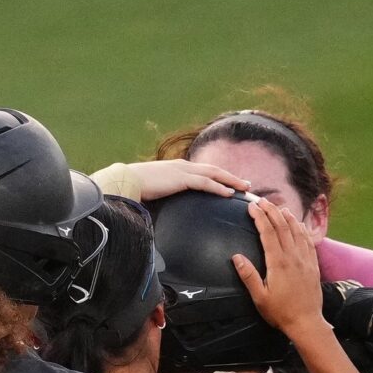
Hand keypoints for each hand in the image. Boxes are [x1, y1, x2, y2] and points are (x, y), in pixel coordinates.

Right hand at [106, 158, 241, 203]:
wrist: (126, 180)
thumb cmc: (136, 188)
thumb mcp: (154, 190)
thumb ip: (164, 194)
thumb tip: (166, 206)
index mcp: (178, 168)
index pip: (203, 171)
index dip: (219, 177)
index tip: (231, 183)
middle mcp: (184, 166)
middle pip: (214, 170)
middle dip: (231, 177)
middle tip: (246, 184)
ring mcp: (183, 170)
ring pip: (214, 174)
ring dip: (231, 180)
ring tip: (245, 188)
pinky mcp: (181, 178)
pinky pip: (205, 182)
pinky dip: (219, 187)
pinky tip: (229, 193)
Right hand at [231, 196, 325, 337]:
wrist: (306, 322)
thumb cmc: (280, 312)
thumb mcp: (260, 297)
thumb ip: (249, 276)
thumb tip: (236, 257)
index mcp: (278, 263)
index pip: (267, 232)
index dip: (259, 217)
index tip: (251, 206)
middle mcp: (293, 256)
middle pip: (282, 226)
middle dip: (271, 211)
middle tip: (262, 201)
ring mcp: (305, 259)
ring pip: (296, 230)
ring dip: (287, 216)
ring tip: (278, 207)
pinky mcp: (313, 264)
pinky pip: (308, 240)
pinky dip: (301, 228)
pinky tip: (297, 223)